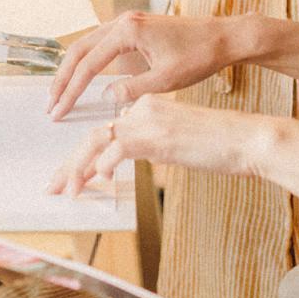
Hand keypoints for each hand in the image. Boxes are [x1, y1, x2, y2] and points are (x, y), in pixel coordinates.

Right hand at [47, 11, 251, 118]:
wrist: (222, 37)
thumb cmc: (198, 55)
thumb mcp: (166, 79)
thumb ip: (133, 89)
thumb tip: (108, 97)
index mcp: (128, 30)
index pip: (88, 64)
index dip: (71, 91)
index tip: (58, 111)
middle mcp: (123, 21)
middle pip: (79, 50)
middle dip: (63, 79)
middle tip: (51, 105)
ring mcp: (128, 22)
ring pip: (88, 45)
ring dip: (73, 69)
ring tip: (60, 94)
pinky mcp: (134, 28)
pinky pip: (101, 44)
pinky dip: (88, 62)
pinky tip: (83, 78)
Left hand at [49, 93, 260, 196]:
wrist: (244, 138)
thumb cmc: (217, 145)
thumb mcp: (177, 144)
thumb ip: (151, 147)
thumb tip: (127, 161)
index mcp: (146, 106)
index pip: (106, 131)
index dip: (83, 157)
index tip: (71, 178)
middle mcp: (143, 108)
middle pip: (95, 135)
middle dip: (70, 164)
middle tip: (54, 187)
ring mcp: (149, 119)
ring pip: (99, 141)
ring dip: (78, 168)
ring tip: (66, 191)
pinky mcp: (157, 134)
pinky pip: (119, 149)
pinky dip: (104, 166)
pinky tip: (100, 181)